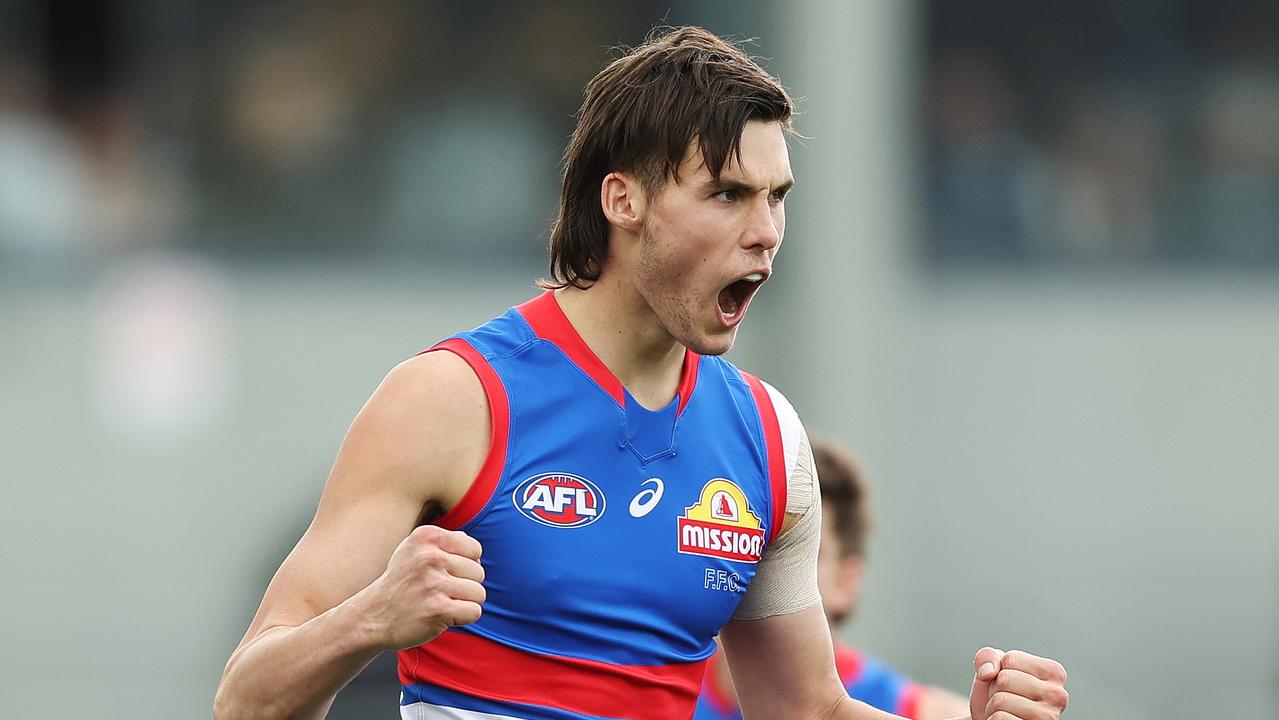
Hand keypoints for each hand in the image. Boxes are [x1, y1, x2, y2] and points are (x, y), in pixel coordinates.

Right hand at [362, 525, 485, 649]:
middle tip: (438, 592)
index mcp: (426, 537)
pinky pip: (474, 611)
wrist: (374, 615)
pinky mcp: (438, 609)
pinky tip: (442, 615)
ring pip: (479, 593)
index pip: (474, 549)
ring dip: (464, 603)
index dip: (465, 565)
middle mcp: (429, 557)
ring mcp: (433, 583)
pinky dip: (462, 617)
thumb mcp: (414, 550)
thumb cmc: (402, 581)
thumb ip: (445, 542)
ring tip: (440, 602)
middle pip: (478, 572)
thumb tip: (475, 549)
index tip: (443, 573)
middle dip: (464, 585)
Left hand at [969, 647, 1068, 719]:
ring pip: (1001, 700)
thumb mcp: (993, 668)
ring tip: (1006, 712)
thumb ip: (988, 656)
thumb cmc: (1000, 694)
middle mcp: (1058, 696)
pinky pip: (999, 718)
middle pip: (1005, 679)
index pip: (1011, 659)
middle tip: (1006, 700)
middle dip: (995, 689)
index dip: (1000, 670)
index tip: (1011, 684)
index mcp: (1054, 672)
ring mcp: (1049, 717)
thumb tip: (988, 673)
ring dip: (994, 707)